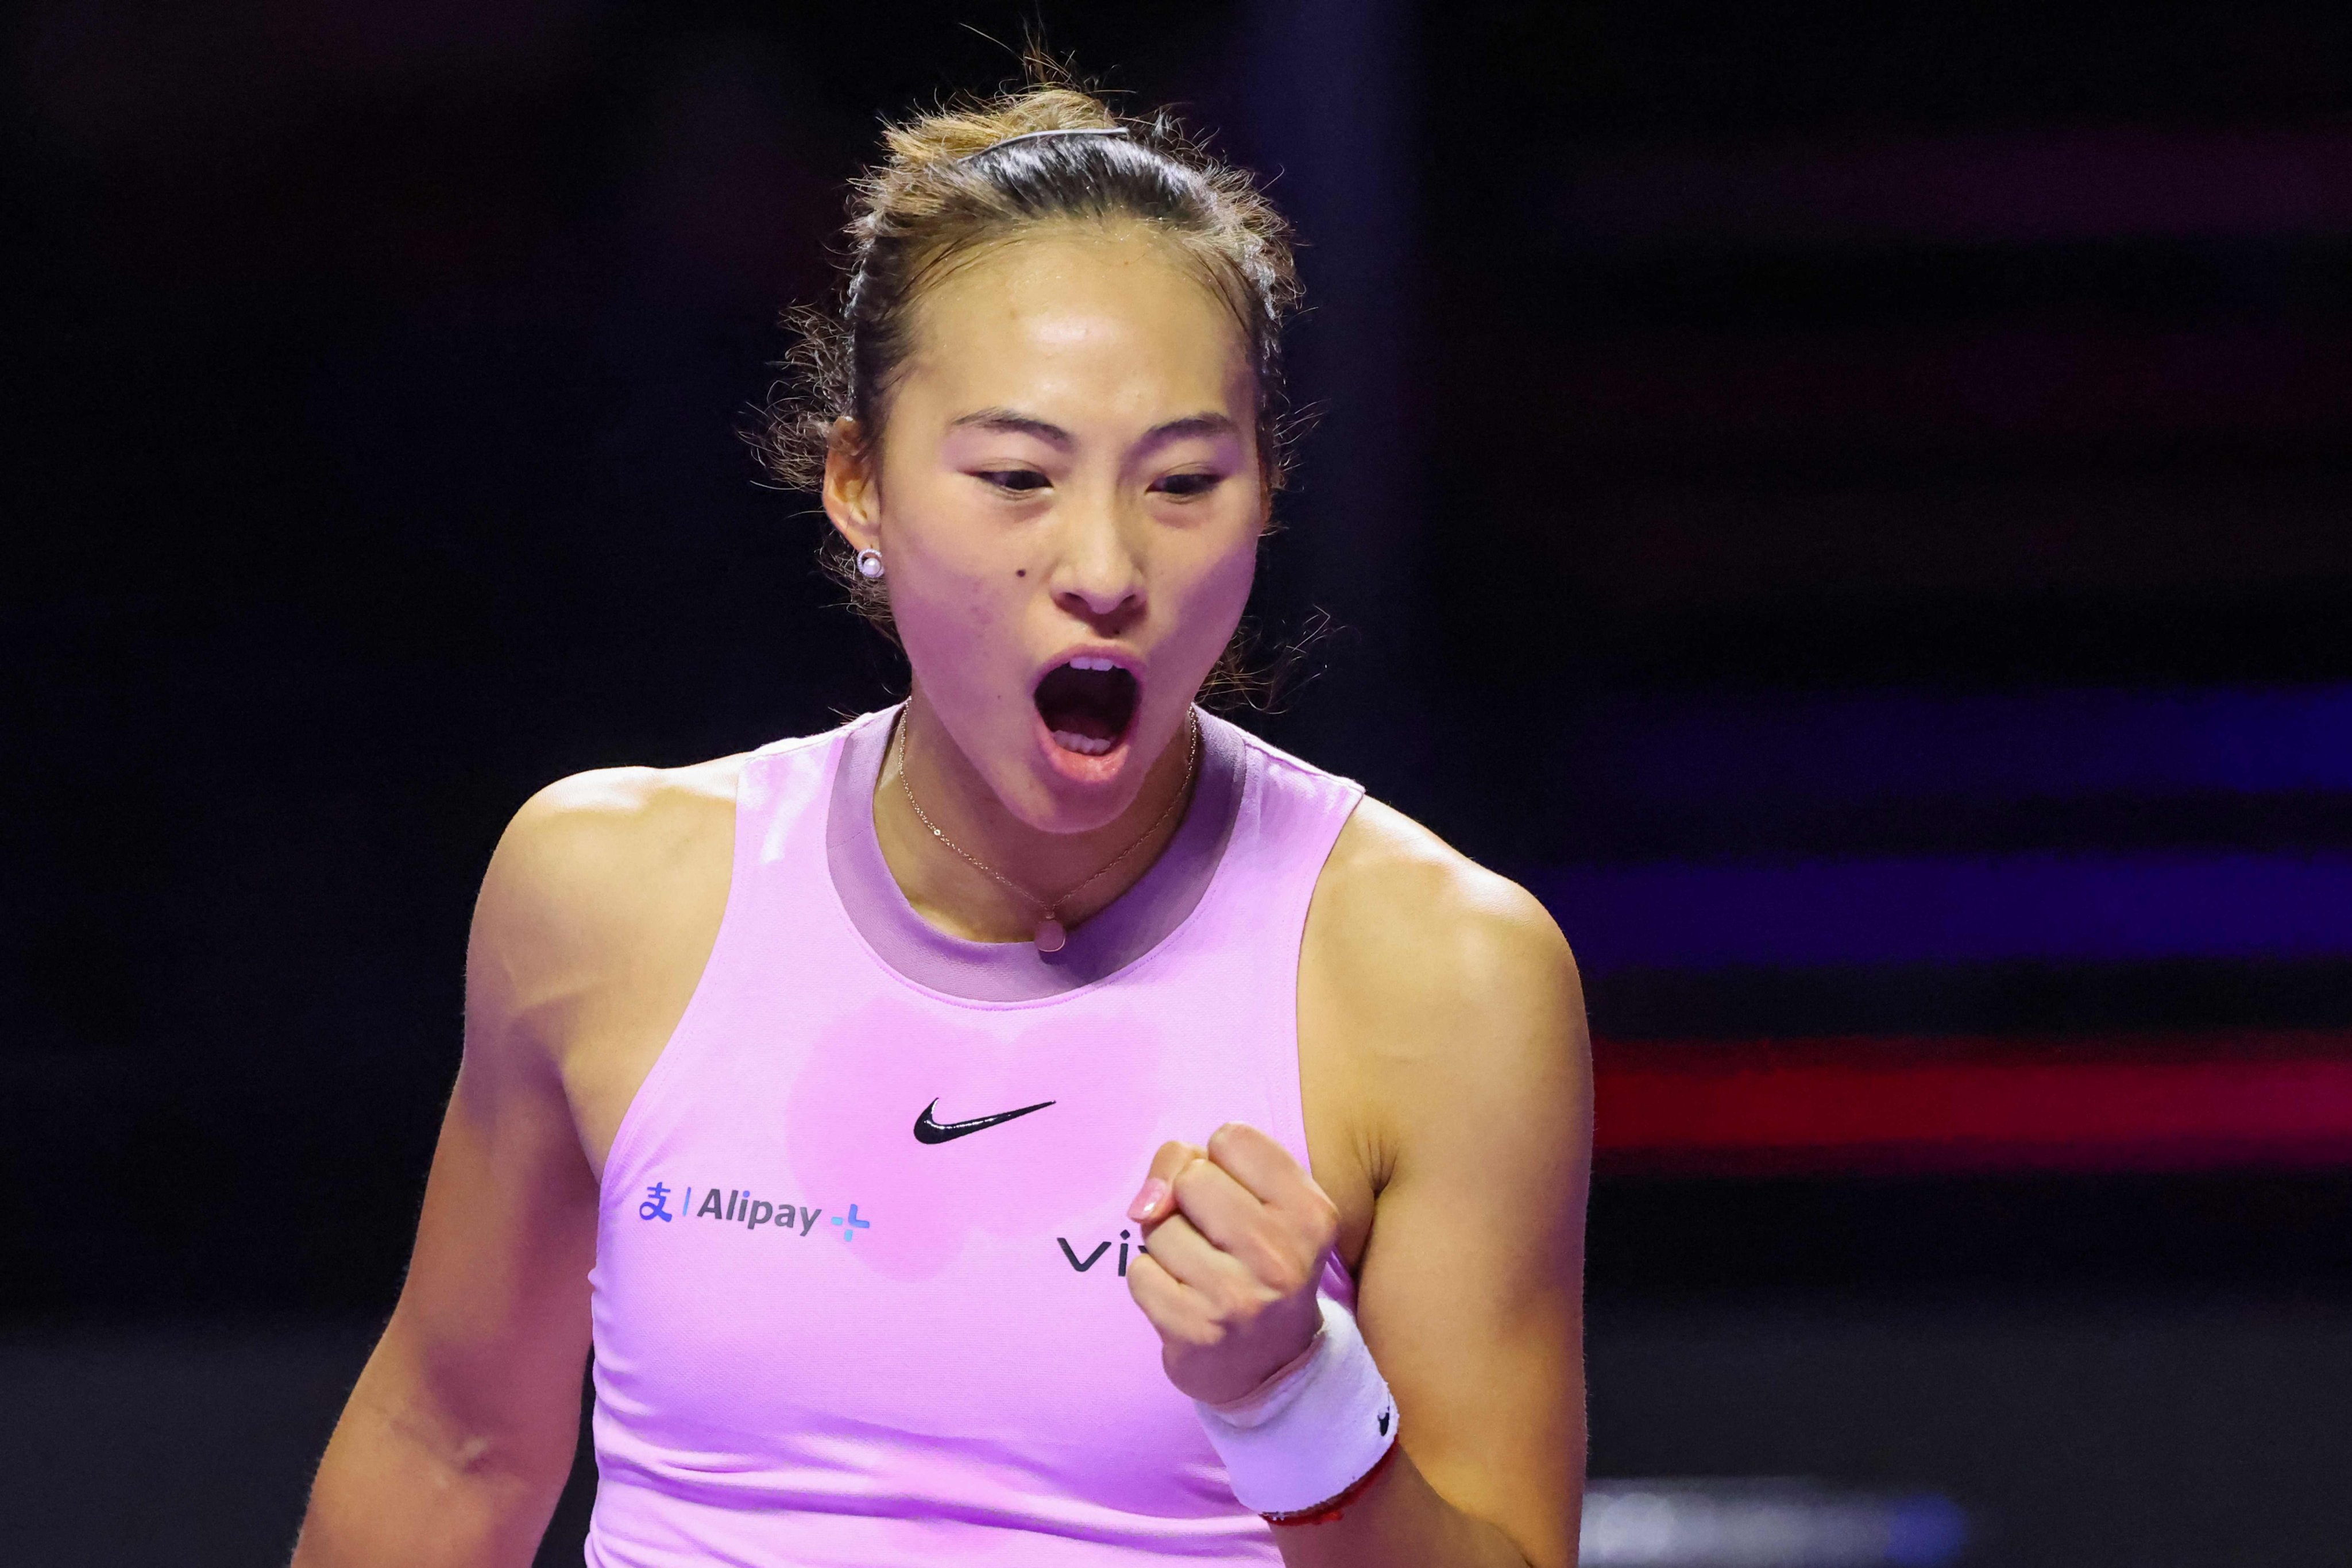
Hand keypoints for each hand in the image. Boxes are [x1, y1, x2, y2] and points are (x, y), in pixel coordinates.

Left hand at [1124, 1122, 1341, 1405]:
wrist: (1273, 1367)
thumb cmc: (1258, 1263)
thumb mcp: (1258, 1202)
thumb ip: (1195, 1165)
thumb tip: (1145, 1204)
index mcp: (1311, 1213)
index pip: (1231, 1137)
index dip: (1220, 1162)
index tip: (1237, 1197)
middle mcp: (1282, 1256)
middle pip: (1192, 1178)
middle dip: (1188, 1201)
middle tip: (1214, 1239)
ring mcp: (1238, 1297)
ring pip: (1158, 1225)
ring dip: (1166, 1243)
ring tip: (1200, 1271)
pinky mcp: (1195, 1331)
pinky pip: (1140, 1272)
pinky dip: (1152, 1281)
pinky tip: (1183, 1299)